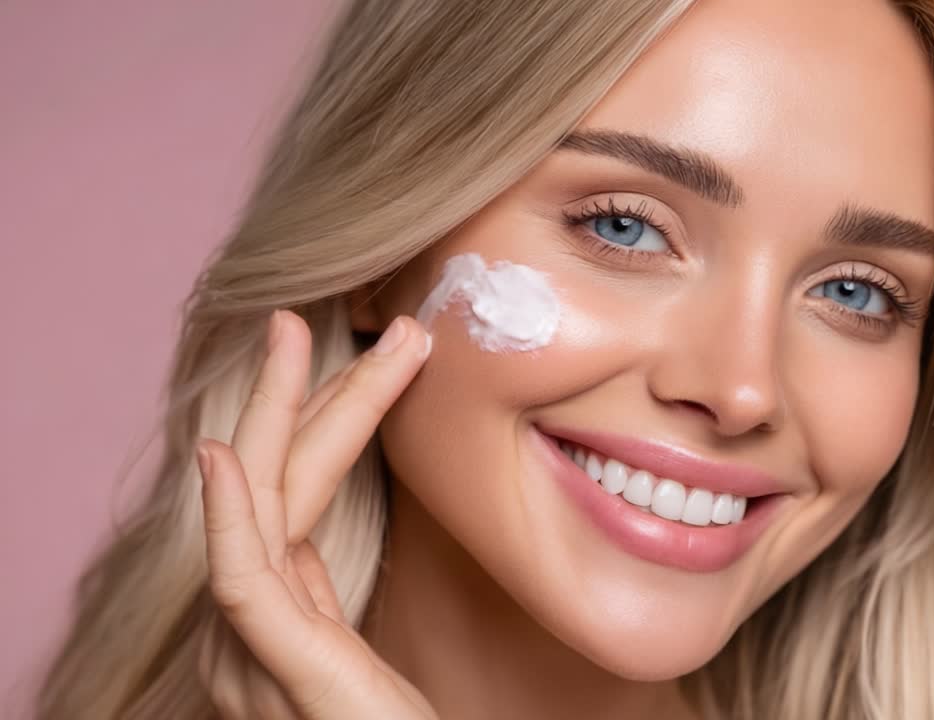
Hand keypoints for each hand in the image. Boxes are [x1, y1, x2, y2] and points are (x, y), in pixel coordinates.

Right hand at [195, 309, 436, 718]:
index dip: (313, 422)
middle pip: (272, 490)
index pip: (291, 500)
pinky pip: (243, 580)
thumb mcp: (357, 656)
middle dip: (293, 398)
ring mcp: (255, 654)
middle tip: (307, 317)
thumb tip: (309, 544)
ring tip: (293, 336)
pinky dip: (230, 513)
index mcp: (278, 619)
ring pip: (262, 510)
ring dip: (280, 417)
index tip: (352, 352)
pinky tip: (227, 454)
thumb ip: (322, 601)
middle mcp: (251, 631)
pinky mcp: (276, 674)